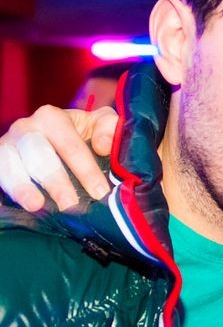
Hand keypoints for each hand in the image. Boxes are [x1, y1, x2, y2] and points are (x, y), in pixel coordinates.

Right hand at [0, 105, 117, 210]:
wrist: (49, 139)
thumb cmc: (80, 133)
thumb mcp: (98, 123)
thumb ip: (109, 127)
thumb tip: (103, 145)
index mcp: (51, 118)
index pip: (71, 146)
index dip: (87, 170)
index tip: (100, 192)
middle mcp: (25, 129)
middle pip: (39, 157)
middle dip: (56, 182)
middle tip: (70, 205)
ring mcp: (6, 147)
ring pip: (11, 166)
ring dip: (23, 187)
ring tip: (35, 205)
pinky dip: (5, 192)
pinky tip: (9, 207)